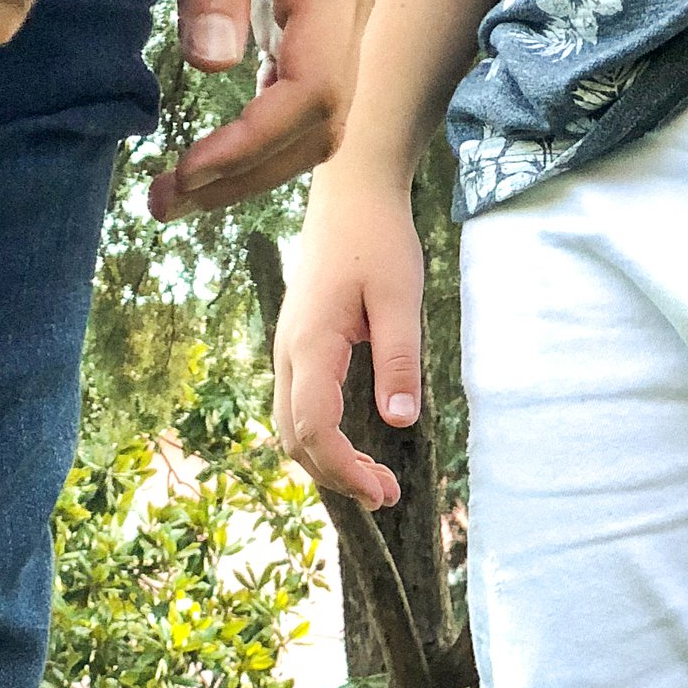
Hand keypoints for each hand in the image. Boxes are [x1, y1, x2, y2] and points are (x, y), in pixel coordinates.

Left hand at [150, 0, 371, 219]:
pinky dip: (259, 138)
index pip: (312, 95)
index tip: (186, 171)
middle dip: (245, 178)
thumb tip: (212, 67)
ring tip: (178, 193)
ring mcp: (341, 10)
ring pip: (316, 124)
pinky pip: (302, 96)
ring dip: (251, 169)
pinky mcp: (318, 11)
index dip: (252, 147)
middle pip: (320, 128)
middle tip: (163, 203)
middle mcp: (351, 2)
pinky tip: (210, 151)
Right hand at [272, 155, 422, 510]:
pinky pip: (298, 410)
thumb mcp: (400, 297)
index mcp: (311, 343)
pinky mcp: (296, 349)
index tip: (382, 491)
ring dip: (328, 462)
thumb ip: (399, 360)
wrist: (349, 192)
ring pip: (292, 429)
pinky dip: (322, 441)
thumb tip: (401, 422)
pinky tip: (356, 449)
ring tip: (375, 481)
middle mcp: (288, 353)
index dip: (344, 469)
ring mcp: (287, 352)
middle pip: (295, 439)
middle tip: (387, 494)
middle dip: (337, 476)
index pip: (315, 427)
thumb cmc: (378, 237)